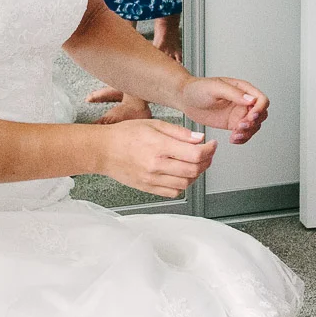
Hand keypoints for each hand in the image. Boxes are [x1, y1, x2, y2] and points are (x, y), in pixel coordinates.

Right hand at [101, 120, 216, 197]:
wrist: (103, 150)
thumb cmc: (125, 134)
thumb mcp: (153, 124)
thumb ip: (179, 132)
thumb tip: (199, 138)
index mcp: (159, 147)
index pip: (195, 154)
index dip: (209, 150)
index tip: (211, 145)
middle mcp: (157, 166)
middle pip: (194, 170)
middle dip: (206, 161)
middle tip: (206, 153)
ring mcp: (152, 179)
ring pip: (186, 183)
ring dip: (196, 174)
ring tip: (194, 163)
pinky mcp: (148, 188)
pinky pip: (174, 192)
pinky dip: (183, 184)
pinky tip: (180, 173)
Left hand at [179, 77, 268, 144]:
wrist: (185, 99)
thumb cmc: (197, 88)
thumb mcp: (215, 87)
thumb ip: (233, 93)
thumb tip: (250, 99)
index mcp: (242, 89)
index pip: (261, 99)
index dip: (260, 109)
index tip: (250, 116)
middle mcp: (243, 101)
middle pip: (261, 114)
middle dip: (253, 123)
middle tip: (239, 126)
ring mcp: (238, 113)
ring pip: (254, 126)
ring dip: (248, 133)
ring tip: (234, 135)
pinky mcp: (232, 124)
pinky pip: (244, 133)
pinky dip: (242, 138)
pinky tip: (233, 139)